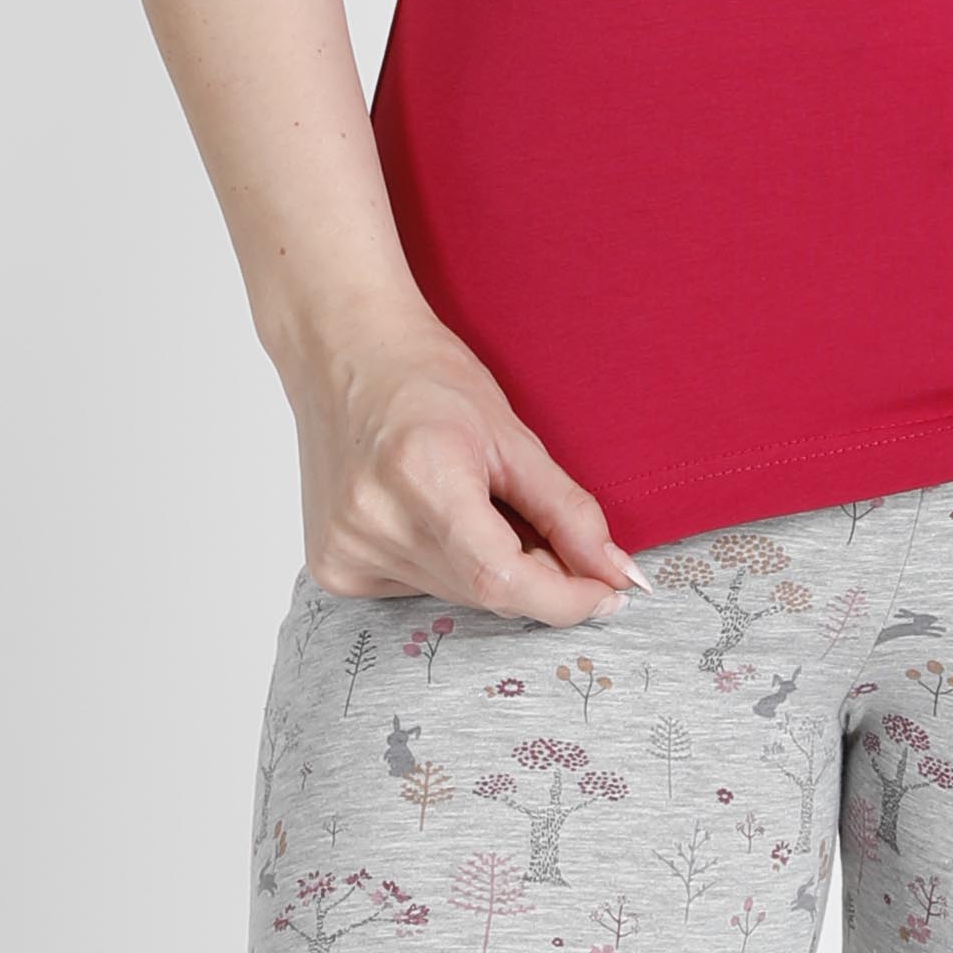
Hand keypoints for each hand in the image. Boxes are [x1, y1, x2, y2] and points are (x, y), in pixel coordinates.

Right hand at [292, 310, 643, 619]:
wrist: (345, 354)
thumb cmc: (427, 378)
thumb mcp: (513, 436)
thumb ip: (569, 513)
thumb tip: (618, 576)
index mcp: (422, 476)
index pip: (501, 577)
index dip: (564, 598)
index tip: (606, 595)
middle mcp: (375, 520)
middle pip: (485, 590)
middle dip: (534, 575)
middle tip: (538, 525)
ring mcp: (346, 549)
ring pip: (458, 596)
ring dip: (490, 569)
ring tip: (473, 503)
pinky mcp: (335, 567)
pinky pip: (420, 590)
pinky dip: (449, 567)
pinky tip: (432, 516)